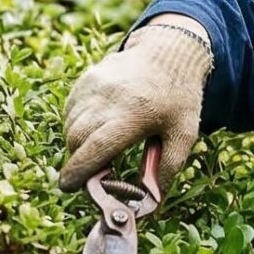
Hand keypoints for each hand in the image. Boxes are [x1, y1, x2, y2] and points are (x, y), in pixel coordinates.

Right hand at [60, 18, 210, 190]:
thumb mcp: (184, 134)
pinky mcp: (87, 79)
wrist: (170, 53)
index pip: (96, 148)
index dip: (79, 170)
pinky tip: (93, 131)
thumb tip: (153, 199)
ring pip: (70, 125)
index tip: (68, 186)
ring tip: (97, 152)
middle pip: (77, 139)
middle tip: (89, 176)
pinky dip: (74, 125)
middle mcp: (108, 99)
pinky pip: (70, 110)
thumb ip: (168, 167)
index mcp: (133, 115)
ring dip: (77, 145)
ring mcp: (94, 86)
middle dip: (77, 162)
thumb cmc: (178, 97)